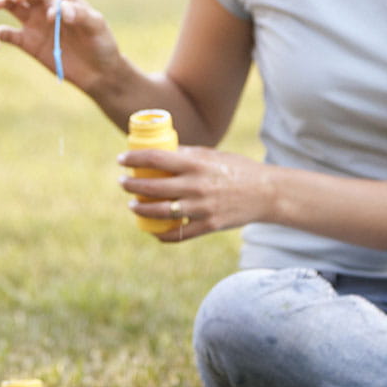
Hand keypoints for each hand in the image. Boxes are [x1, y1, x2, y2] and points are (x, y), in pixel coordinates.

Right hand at [0, 0, 123, 89]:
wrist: (97, 71)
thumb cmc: (101, 43)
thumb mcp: (97, 26)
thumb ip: (81, 15)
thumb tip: (63, 10)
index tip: (54, 17)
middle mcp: (46, 6)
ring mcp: (35, 23)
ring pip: (13, 6)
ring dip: (4, 2)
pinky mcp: (28, 42)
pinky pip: (8, 34)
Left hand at [117, 145, 272, 243]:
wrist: (266, 193)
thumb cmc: (237, 169)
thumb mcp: (212, 155)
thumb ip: (188, 154)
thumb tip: (161, 151)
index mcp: (196, 164)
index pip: (156, 158)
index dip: (134, 159)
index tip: (121, 160)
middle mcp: (196, 185)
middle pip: (153, 187)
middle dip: (132, 186)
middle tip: (123, 183)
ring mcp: (202, 208)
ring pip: (160, 212)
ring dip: (141, 210)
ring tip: (133, 205)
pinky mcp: (209, 226)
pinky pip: (179, 234)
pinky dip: (163, 234)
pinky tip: (153, 231)